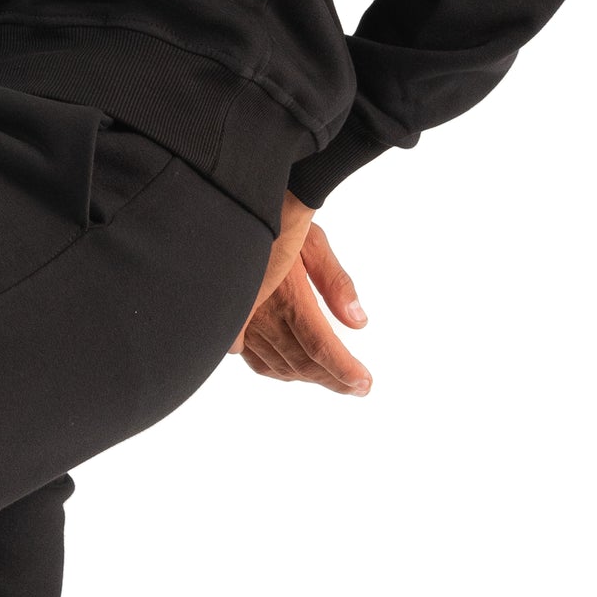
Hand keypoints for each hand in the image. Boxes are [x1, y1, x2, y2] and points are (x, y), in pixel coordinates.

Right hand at [231, 191, 371, 394]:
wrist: (233, 209)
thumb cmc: (276, 220)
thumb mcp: (314, 243)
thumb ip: (337, 284)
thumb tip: (359, 322)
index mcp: (288, 297)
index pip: (321, 347)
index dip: (344, 371)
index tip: (365, 383)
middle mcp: (263, 316)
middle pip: (302, 363)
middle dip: (333, 379)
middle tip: (357, 387)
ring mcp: (244, 323)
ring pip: (279, 365)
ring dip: (308, 377)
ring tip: (333, 380)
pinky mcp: (232, 322)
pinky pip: (255, 359)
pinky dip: (277, 371)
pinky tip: (293, 371)